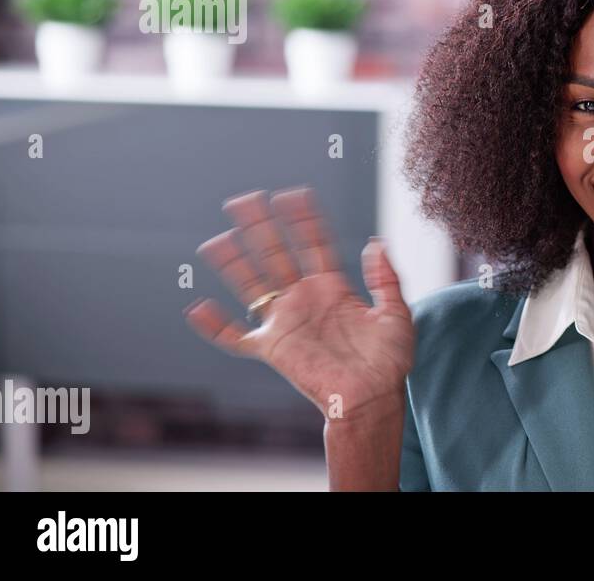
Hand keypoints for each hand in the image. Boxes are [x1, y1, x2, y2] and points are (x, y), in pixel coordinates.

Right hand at [185, 188, 414, 422]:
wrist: (373, 398)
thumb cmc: (389, 362)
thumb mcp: (396, 314)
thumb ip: (386, 279)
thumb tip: (376, 242)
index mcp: (333, 288)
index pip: (314, 244)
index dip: (303, 220)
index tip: (293, 195)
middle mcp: (305, 299)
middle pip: (276, 255)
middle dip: (261, 227)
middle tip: (244, 200)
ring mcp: (286, 322)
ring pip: (252, 284)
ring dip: (234, 262)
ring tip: (218, 239)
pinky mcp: (273, 348)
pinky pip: (236, 337)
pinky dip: (216, 326)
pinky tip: (198, 308)